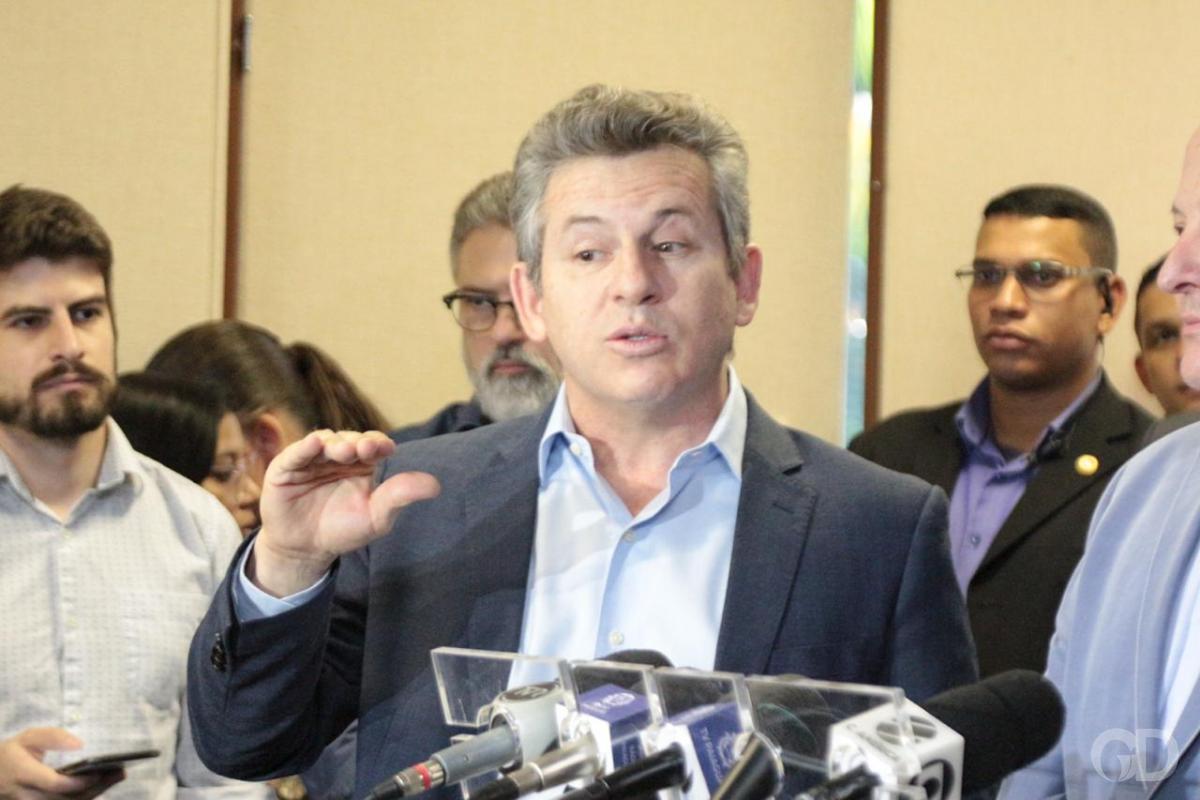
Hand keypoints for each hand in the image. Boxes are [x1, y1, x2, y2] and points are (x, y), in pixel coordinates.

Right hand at [0, 728, 124, 799]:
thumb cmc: (13, 753)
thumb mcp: (27, 737)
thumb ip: (52, 737)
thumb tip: (79, 745)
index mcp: (22, 774)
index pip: (53, 784)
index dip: (77, 781)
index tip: (99, 771)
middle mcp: (27, 795)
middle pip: (65, 798)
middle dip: (94, 788)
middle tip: (120, 772)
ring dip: (94, 793)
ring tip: (117, 776)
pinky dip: (85, 796)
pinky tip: (102, 784)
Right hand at [252, 430, 440, 595]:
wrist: (306, 550)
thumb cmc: (344, 529)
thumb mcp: (375, 516)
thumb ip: (399, 497)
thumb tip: (436, 485)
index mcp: (362, 463)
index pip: (373, 445)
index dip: (377, 443)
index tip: (384, 448)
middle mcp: (337, 456)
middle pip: (349, 440)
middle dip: (357, 442)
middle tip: (365, 449)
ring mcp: (311, 459)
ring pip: (324, 441)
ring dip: (335, 443)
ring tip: (343, 451)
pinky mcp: (286, 468)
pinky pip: (294, 454)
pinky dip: (304, 447)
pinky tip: (314, 444)